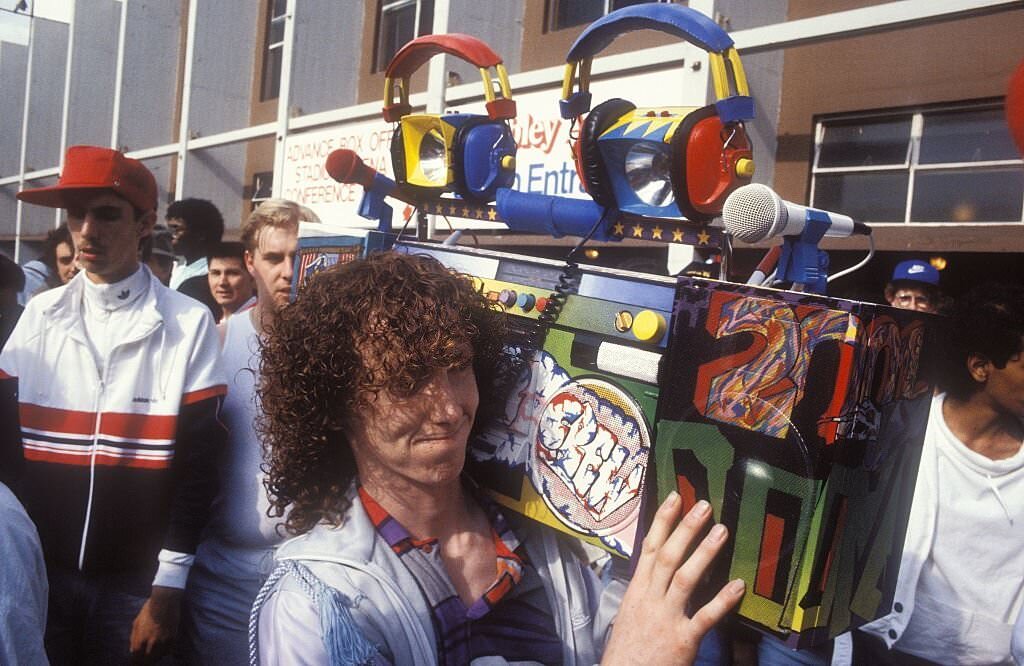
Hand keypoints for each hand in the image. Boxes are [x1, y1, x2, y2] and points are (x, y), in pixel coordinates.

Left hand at [129, 585, 182, 662]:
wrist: (164, 601)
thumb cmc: (148, 611)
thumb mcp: (136, 623)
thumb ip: (133, 639)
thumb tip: (132, 651)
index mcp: (141, 640)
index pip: (136, 658)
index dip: (136, 662)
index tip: (136, 662)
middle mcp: (152, 643)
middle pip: (148, 660)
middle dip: (145, 662)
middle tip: (144, 661)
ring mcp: (163, 641)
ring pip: (159, 657)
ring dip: (155, 658)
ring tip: (153, 657)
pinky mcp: (173, 638)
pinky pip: (168, 651)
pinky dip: (164, 652)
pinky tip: (162, 650)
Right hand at [601, 492, 744, 665]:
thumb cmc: (628, 648)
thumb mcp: (631, 612)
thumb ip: (647, 590)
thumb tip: (659, 569)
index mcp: (637, 591)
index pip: (649, 548)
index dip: (662, 521)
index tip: (674, 498)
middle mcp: (650, 599)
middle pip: (667, 556)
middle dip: (685, 529)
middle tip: (703, 505)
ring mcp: (665, 618)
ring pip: (685, 579)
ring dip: (704, 553)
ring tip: (721, 531)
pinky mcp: (681, 640)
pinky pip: (704, 617)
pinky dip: (721, 601)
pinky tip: (737, 585)